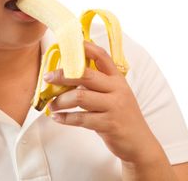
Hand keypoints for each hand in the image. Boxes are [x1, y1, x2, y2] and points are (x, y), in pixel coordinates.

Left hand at [45, 40, 168, 167]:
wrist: (139, 143)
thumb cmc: (121, 116)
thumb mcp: (115, 95)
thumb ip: (97, 84)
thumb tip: (67, 75)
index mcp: (117, 79)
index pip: (101, 56)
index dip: (85, 48)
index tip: (67, 45)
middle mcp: (117, 89)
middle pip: (85, 74)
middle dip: (62, 75)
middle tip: (47, 78)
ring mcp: (114, 106)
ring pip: (80, 97)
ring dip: (60, 101)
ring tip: (52, 105)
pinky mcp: (109, 124)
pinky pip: (81, 119)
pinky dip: (65, 118)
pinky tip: (57, 118)